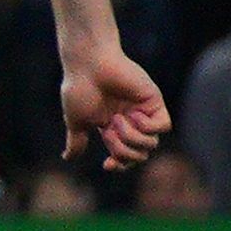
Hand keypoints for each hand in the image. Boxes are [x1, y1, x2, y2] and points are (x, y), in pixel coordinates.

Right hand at [61, 43, 171, 168]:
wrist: (88, 65)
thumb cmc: (79, 89)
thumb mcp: (76, 121)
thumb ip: (76, 141)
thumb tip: (67, 158)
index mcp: (112, 128)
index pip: (125, 157)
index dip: (119, 165)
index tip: (106, 164)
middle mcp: (130, 122)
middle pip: (139, 155)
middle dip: (123, 151)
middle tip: (109, 132)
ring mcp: (143, 112)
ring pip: (151, 144)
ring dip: (132, 137)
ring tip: (117, 119)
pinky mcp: (154, 102)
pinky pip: (163, 126)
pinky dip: (147, 126)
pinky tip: (133, 114)